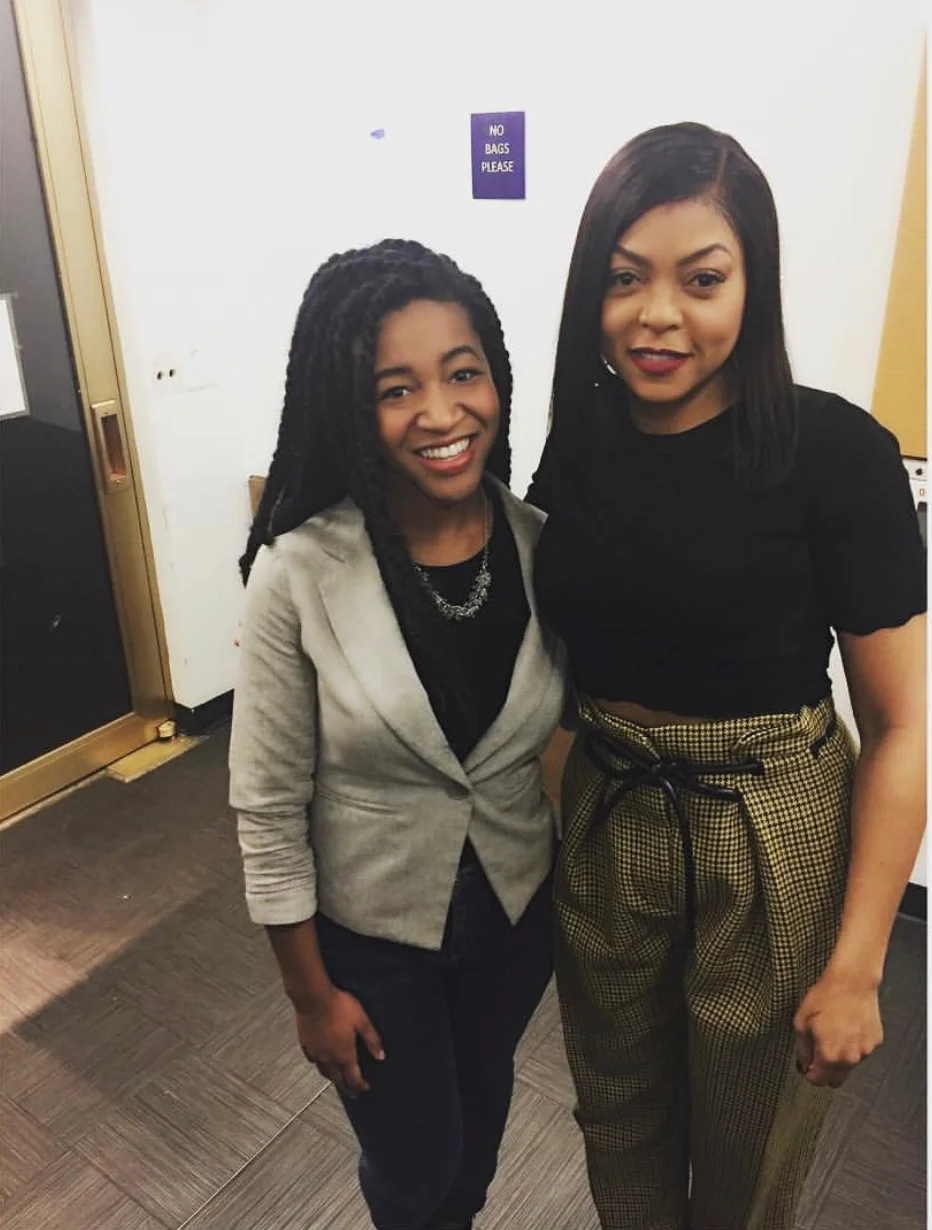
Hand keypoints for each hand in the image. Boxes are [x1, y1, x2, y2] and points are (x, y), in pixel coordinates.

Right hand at [295, 987, 384, 1097]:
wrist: (313, 997)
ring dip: (333, 1078)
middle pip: (338, 1079)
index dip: (360, 1085)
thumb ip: (372, 1039)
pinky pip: (312, 1059)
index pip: (353, 1077)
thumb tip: (381, 1055)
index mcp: (344, 1054)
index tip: (365, 1089)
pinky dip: (318, 1063)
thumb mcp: (362, 1020)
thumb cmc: (338, 1006)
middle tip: (353, 1093)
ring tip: (337, 1080)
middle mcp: (328, 1057)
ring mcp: (315, 1052)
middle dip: (347, 1087)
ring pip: (324, 1071)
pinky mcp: (305, 1043)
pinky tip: (319, 1060)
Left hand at [793, 969, 882, 1087]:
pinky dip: (854, 1044)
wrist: (852, 981)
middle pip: (837, 1080)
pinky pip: (862, 1050)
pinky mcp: (876, 1041)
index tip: (807, 1068)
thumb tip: (803, 1062)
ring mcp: (866, 1050)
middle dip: (826, 1072)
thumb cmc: (826, 997)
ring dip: (841, 1056)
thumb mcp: (801, 1021)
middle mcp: (850, 1058)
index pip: (819, 1082)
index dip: (810, 1075)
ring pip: (850, 1064)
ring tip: (834, 1032)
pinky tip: (848, 1026)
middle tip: (818, 1054)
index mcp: (830, 1056)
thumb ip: (802, 1048)